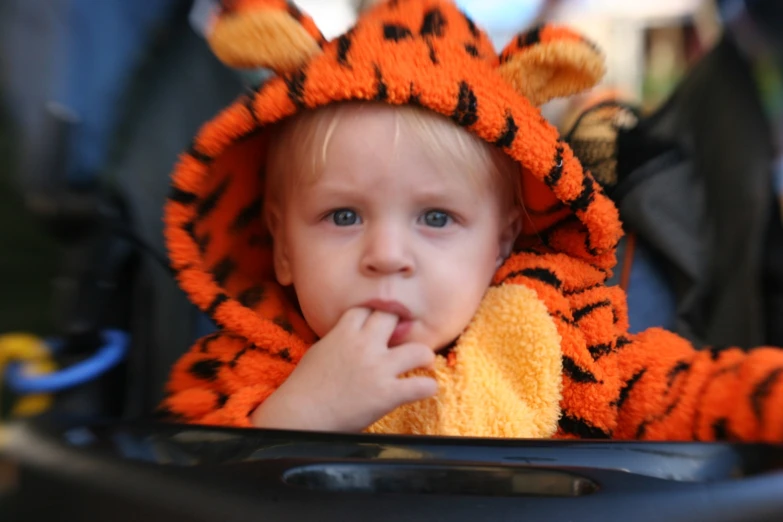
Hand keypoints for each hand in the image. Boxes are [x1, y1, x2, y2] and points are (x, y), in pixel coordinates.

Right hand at [251, 308, 437, 431]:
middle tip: (404, 339)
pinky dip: (428, 387)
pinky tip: (425, 389)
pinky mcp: (387, 394)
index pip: (369, 307)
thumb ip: (340, 339)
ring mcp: (378, 369)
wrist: (300, 415)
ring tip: (424, 362)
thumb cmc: (304, 387)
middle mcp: (364, 345)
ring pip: (418, 350)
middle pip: (394, 318)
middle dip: (400, 326)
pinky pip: (421, 386)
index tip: (381, 324)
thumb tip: (353, 335)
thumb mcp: (320, 350)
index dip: (377, 314)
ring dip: (424, 356)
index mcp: (344, 332)